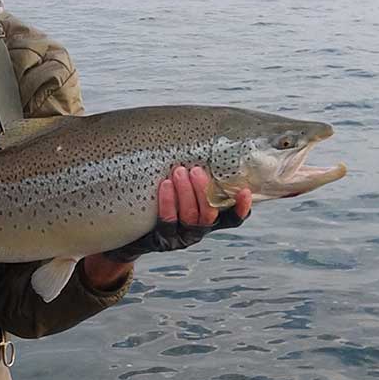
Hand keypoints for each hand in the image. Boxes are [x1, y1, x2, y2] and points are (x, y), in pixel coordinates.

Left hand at [103, 166, 251, 262]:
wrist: (133, 229)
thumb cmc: (160, 198)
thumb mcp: (181, 189)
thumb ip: (195, 176)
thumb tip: (207, 140)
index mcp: (210, 219)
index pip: (233, 219)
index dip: (240, 207)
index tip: (244, 191)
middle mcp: (199, 230)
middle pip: (209, 214)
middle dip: (204, 191)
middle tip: (195, 170)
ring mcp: (182, 237)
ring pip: (190, 217)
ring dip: (186, 193)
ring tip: (179, 171)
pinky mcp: (163, 239)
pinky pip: (168, 221)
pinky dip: (168, 202)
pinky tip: (165, 185)